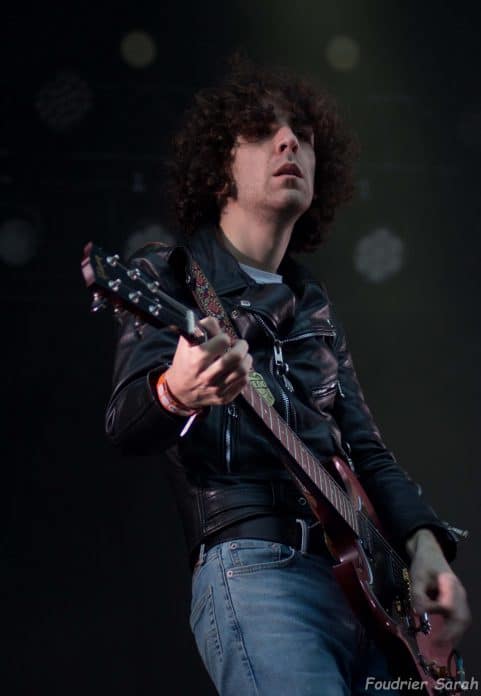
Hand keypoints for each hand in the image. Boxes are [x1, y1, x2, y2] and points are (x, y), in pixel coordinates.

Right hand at [164, 316, 252, 409]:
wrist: (179, 392)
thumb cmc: (184, 363)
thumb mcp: (186, 343)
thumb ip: (201, 329)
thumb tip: (216, 321)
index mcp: (196, 359)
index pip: (222, 341)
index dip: (224, 337)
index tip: (222, 339)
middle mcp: (207, 376)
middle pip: (236, 357)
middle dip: (242, 346)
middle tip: (240, 344)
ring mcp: (217, 389)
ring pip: (243, 371)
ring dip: (246, 359)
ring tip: (242, 356)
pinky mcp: (224, 398)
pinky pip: (243, 383)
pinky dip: (244, 373)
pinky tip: (237, 369)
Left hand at [406, 528, 470, 644]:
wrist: (430, 552)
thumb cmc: (423, 564)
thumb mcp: (417, 577)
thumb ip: (418, 595)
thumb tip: (419, 613)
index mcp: (450, 585)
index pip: (447, 606)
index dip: (436, 613)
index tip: (422, 614)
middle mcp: (459, 593)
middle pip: (462, 617)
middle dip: (451, 634)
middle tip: (438, 646)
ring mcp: (460, 597)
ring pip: (463, 619)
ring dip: (454, 634)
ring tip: (442, 647)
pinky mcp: (456, 601)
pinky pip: (460, 618)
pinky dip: (455, 630)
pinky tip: (447, 638)